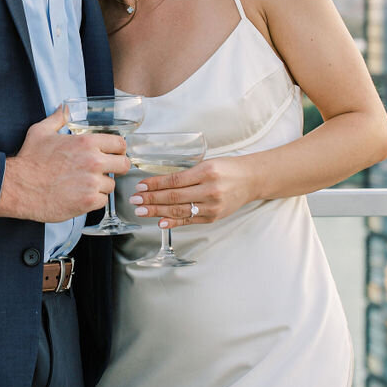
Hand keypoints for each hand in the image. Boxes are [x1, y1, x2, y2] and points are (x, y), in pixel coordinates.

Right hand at [0, 106, 130, 223]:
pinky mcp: (88, 201)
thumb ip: (57, 118)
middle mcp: (93, 161)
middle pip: (124, 165)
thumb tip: (64, 108)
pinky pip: (102, 201)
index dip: (118, 149)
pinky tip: (79, 196)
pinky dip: (93, 201)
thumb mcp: (41, 132)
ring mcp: (92, 183)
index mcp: (86, 142)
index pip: (119, 144)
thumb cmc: (29, 160)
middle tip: (105, 171)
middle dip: (116, 168)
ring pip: (111, 185)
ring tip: (84, 185)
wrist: (18, 187)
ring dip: (101, 186)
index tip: (113, 154)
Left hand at [130, 155, 257, 227]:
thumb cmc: (227, 169)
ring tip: (141, 210)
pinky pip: (190, 220)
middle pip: (174, 196)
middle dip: (151, 199)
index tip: (140, 186)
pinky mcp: (213, 217)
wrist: (251, 180)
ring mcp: (212, 206)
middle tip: (135, 200)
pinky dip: (174, 222)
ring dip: (157, 211)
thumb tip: (159, 184)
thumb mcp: (207, 164)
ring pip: (179, 210)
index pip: (174, 180)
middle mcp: (210, 190)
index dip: (155, 184)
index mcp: (206, 172)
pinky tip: (160, 222)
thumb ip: (187, 175)